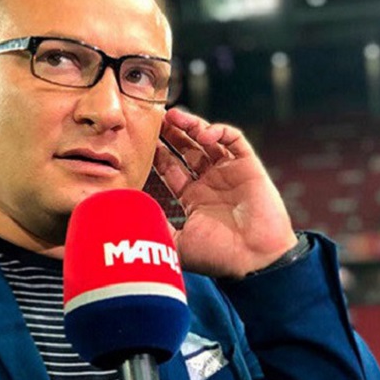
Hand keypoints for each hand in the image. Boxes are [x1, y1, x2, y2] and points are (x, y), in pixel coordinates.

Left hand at [153, 108, 297, 278]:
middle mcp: (210, 183)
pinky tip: (203, 134)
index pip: (170, 169)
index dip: (156, 153)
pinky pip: (234, 140)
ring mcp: (229, 174)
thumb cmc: (217, 258)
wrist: (255, 263)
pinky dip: (219, 131)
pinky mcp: (249, 167)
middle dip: (170, 134)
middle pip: (186, 149)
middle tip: (153, 120)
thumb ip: (154, 225)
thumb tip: (124, 214)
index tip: (140, 141)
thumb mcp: (175, 243)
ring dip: (191, 125)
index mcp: (193, 199)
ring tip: (172, 116)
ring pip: (208, 140)